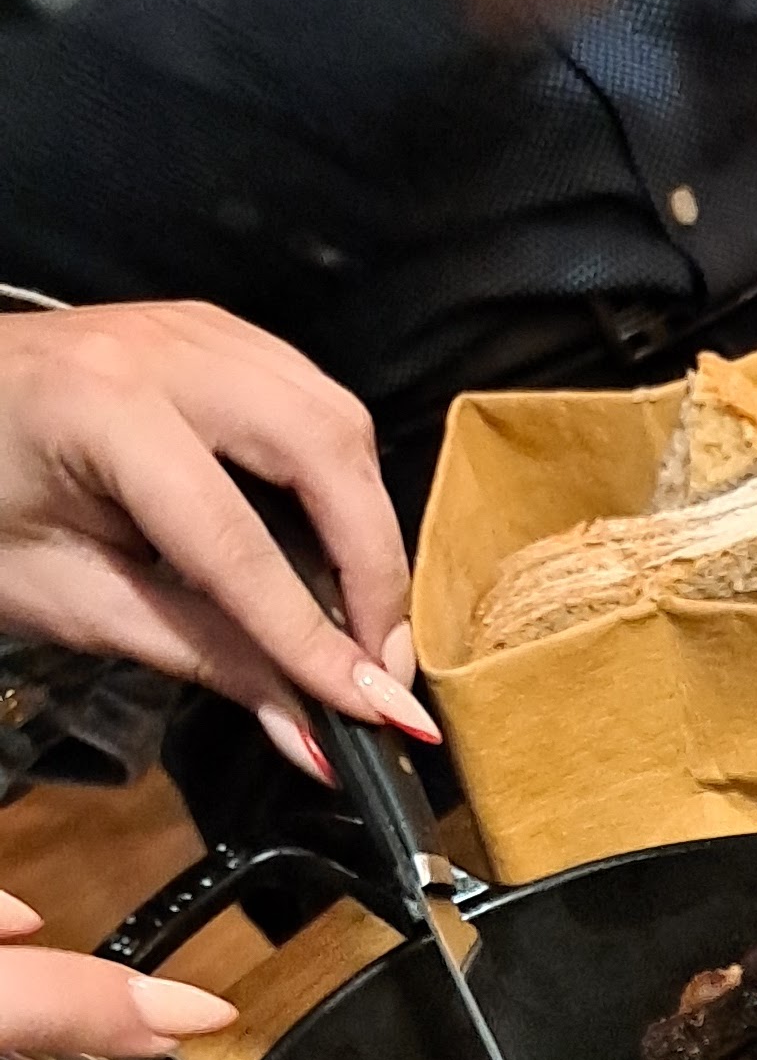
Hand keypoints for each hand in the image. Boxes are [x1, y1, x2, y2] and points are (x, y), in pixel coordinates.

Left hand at [0, 305, 428, 781]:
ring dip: (368, 522)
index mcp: (99, 412)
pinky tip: (332, 543)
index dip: (312, 639)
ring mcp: (196, 329)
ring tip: (362, 616)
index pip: (237, 543)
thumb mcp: (72, 601)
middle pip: (322, 450)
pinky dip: (343, 479)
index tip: (377, 716)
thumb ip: (201, 657)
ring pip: (337, 417)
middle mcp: (163, 352)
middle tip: (381, 666)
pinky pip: (314, 399)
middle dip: (372, 569)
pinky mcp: (215, 335)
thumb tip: (310, 730)